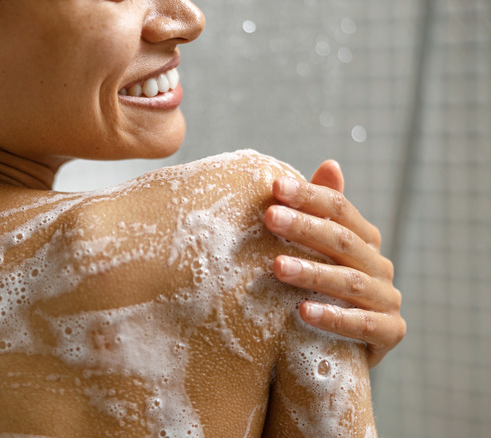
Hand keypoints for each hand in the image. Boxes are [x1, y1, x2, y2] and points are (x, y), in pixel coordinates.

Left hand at [265, 160, 404, 367]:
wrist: (341, 348)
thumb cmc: (324, 291)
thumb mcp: (321, 252)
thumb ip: (322, 213)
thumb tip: (330, 164)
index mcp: (364, 240)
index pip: (339, 209)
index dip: (309, 196)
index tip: (275, 187)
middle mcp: (380, 266)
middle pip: (342, 241)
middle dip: (305, 227)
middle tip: (270, 217)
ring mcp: (388, 300)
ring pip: (349, 282)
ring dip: (312, 273)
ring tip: (278, 267)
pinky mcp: (390, 333)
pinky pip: (362, 325)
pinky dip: (333, 317)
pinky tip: (302, 312)